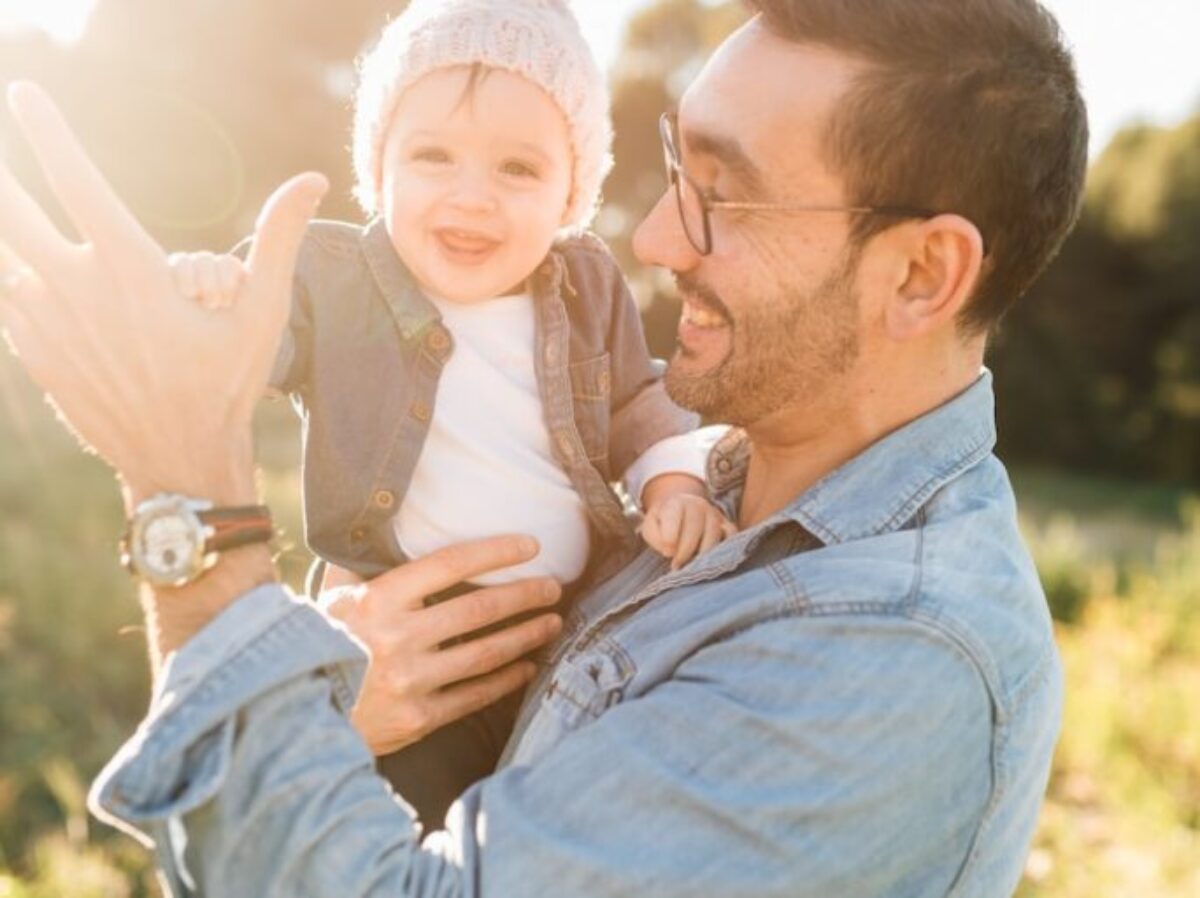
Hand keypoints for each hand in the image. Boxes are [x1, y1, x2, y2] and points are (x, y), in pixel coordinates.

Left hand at [0, 82, 326, 507]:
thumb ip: (281, 239)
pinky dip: (7, 274)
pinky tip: (16, 267)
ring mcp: (47, 324)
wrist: (178, 461)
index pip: (75, 180)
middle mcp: (77, 291)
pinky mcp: (34, 352)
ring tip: (6, 201)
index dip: (46, 131)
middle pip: (9, 211)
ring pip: (2, 254)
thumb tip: (312, 179)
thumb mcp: (263, 313)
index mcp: (131, 271)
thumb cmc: (227, 384)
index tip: (23, 95)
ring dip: (4, 226)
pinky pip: (4, 297)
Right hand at [321, 535, 562, 754]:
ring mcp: (410, 681)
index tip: (530, 545)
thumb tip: (372, 527)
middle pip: (478, 609)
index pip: (450, 564)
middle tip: (553, 586)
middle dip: (524, 595)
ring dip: (525, 636)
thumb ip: (354, 567)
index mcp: (377, 600)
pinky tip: (527, 667)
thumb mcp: (327, 600)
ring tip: (551, 622)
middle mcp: (397, 638)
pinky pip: (474, 696)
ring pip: (485, 653)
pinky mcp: (417, 718)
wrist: (294, 719)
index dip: (495, 552)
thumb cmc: (314, 648)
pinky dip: (506, 680)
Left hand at [641, 492, 736, 570]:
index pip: (674, 515)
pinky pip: (732, 535)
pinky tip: (712, 562)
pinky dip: (725, 548)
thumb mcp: (650, 526)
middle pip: (695, 526)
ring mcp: (715, 514)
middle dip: (685, 549)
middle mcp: (698, 505)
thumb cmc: (663, 523)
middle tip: (676, 566)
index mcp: (676, 502)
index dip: (670, 535)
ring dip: (703, 553)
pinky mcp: (727, 525)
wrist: (681, 511)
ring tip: (691, 567)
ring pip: (714, 532)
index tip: (666, 553)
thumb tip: (670, 551)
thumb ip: (654, 536)